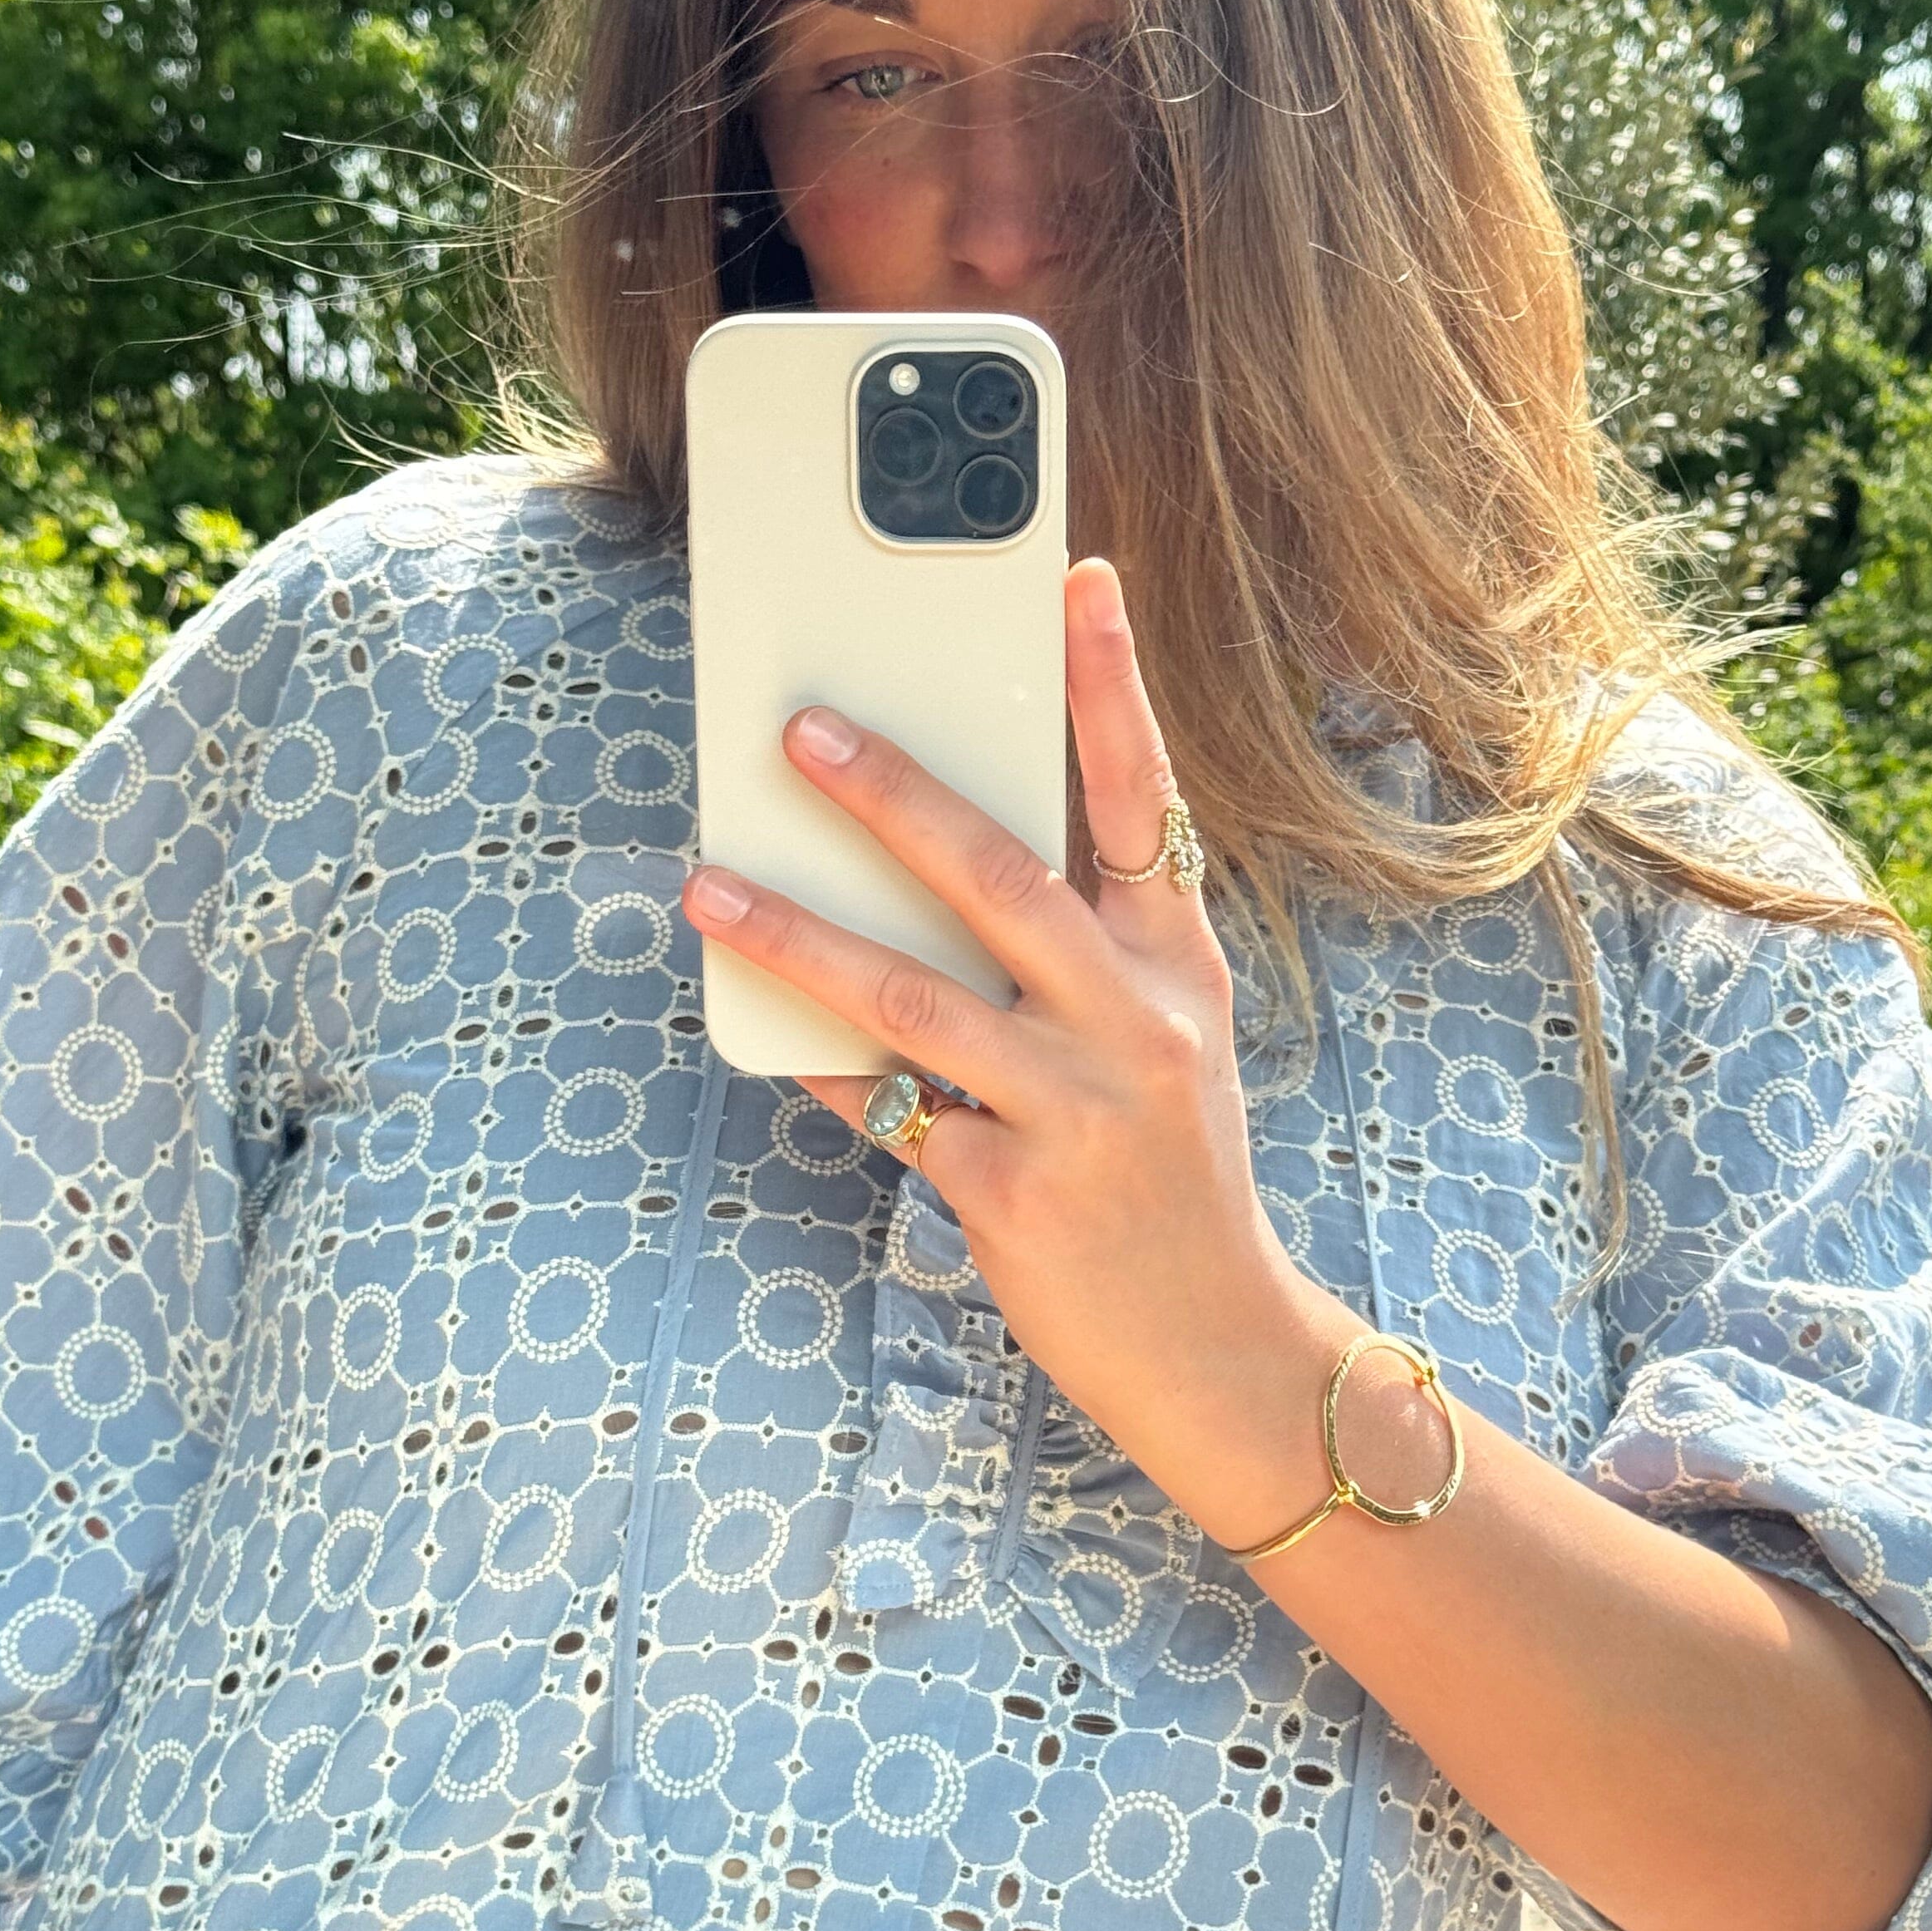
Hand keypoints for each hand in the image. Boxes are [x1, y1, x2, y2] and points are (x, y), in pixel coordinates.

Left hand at [681, 558, 1358, 1544]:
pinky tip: (759, 1029)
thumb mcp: (1165, 1050)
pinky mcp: (1015, 1193)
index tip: (1076, 582)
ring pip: (914, 997)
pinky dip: (817, 1068)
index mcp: (1178, 969)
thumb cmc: (1173, 1183)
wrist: (1220, 1348)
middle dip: (896, 796)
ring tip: (711, 886)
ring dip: (799, 935)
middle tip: (805, 731)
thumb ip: (1081, 962)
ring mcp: (1075, 1109)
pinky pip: (884, 1113)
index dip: (1110, 686)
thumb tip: (939, 872)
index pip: (1145, 801)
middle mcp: (1133, 1023)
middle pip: (1003, 878)